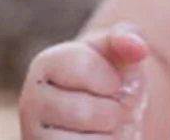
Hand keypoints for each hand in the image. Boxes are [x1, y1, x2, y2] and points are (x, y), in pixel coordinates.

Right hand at [19, 22, 149, 138]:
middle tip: (113, 108)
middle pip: (84, 112)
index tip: (114, 82)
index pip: (83, 67)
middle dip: (113, 111)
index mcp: (47, 64)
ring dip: (111, 136)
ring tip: (107, 127)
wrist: (100, 110)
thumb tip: (138, 48)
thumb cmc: (109, 73)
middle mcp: (31, 102)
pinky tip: (101, 139)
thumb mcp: (118, 49)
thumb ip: (127, 38)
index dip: (112, 78)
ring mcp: (33, 136)